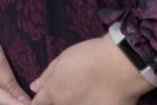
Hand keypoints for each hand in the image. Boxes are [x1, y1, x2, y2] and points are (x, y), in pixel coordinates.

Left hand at [28, 34, 152, 104]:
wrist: (122, 65)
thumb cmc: (91, 56)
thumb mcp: (62, 59)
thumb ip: (46, 76)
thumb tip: (34, 87)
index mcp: (54, 94)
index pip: (37, 104)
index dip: (40, 100)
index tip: (47, 96)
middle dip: (60, 100)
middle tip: (74, 88)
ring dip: (78, 102)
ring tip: (89, 91)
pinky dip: (94, 103)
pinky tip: (101, 96)